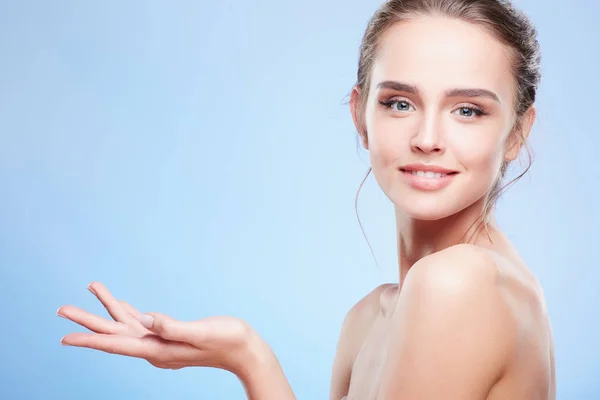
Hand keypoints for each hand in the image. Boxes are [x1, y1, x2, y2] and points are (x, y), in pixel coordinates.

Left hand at [57, 282, 263, 376]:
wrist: (245, 351)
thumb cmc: (228, 341)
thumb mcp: (201, 332)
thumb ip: (173, 327)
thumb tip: (147, 319)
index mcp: (159, 350)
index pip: (116, 345)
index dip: (89, 340)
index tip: (64, 337)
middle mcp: (155, 348)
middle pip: (113, 334)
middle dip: (87, 321)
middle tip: (61, 309)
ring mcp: (161, 342)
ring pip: (126, 324)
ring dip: (107, 308)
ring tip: (91, 288)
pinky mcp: (170, 335)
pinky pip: (140, 322)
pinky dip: (127, 311)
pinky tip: (120, 305)